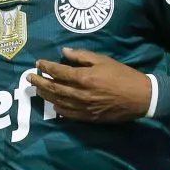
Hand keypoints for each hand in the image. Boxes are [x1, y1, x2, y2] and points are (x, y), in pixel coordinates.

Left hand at [27, 47, 150, 122]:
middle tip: (29, 78)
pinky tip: (53, 104)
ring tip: (37, 90)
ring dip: (45, 95)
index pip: (58, 72)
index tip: (38, 63)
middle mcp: (80, 93)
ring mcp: (83, 107)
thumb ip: (82, 56)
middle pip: (53, 88)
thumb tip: (64, 52)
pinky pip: (68, 114)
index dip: (46, 67)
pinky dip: (58, 108)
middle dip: (39, 82)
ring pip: (58, 101)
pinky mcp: (88, 117)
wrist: (140, 97)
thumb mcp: (103, 60)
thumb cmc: (123, 75)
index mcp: (84, 77)